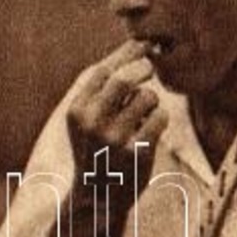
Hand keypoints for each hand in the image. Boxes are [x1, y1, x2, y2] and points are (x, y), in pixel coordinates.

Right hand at [65, 39, 167, 225]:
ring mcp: (114, 139)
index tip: (139, 55)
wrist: (98, 195)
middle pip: (125, 78)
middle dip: (143, 70)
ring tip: (143, 114)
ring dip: (152, 101)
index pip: (102, 71)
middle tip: (149, 71)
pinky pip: (160, 117)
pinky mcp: (137, 152)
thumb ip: (110, 78)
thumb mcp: (91, 113)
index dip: (125, 58)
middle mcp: (92, 123)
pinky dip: (159, 120)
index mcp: (76, 110)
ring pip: (147, 97)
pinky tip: (150, 130)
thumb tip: (140, 41)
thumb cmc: (97, 144)